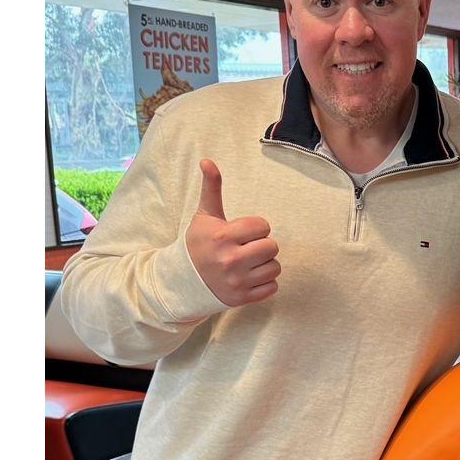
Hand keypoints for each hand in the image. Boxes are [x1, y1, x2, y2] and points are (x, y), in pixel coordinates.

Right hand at [184, 159, 280, 305]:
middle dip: (263, 245)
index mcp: (222, 237)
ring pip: (275, 267)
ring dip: (266, 264)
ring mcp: (237, 282)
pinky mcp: (242, 298)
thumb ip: (211, 189)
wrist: (184, 281)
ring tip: (249, 263)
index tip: (244, 232)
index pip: (263, 226)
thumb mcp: (204, 216)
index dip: (256, 227)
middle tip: (247, 248)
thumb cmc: (198, 244)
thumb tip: (207, 160)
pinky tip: (250, 277)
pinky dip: (265, 282)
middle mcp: (231, 260)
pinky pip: (273, 287)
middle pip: (272, 247)